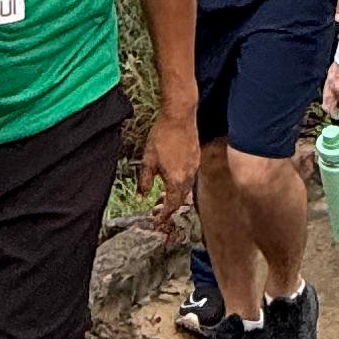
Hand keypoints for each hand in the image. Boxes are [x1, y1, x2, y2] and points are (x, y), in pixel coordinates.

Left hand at [142, 108, 200, 226]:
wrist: (179, 117)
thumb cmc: (162, 137)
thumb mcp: (148, 161)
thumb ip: (144, 182)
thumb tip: (141, 197)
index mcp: (176, 180)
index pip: (172, 204)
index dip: (164, 214)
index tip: (158, 220)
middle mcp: (188, 176)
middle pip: (181, 199)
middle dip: (171, 207)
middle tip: (160, 210)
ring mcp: (194, 167)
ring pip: (187, 188)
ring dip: (177, 195)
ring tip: (165, 195)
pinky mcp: (196, 158)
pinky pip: (190, 177)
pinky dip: (182, 183)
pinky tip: (174, 178)